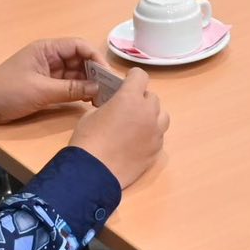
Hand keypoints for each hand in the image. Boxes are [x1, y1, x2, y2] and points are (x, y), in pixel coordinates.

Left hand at [0, 37, 102, 125]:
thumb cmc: (8, 92)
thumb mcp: (41, 91)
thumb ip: (71, 89)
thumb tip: (97, 88)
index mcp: (47, 49)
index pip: (79, 46)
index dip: (95, 58)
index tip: (107, 75)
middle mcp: (50, 57)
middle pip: (80, 60)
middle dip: (95, 72)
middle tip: (109, 89)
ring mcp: (49, 71)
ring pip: (76, 73)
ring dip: (89, 83)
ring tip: (102, 97)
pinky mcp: (46, 85)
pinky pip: (68, 85)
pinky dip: (79, 91)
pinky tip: (89, 100)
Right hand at [66, 67, 168, 188]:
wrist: (93, 172)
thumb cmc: (88, 140)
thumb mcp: (92, 114)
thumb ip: (109, 106)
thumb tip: (115, 109)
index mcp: (130, 98)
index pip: (141, 76)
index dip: (133, 77)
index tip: (127, 82)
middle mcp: (148, 112)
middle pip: (152, 97)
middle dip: (141, 99)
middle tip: (127, 107)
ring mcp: (155, 133)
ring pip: (162, 116)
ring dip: (151, 115)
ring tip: (138, 124)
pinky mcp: (156, 151)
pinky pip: (158, 136)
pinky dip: (150, 135)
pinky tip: (137, 143)